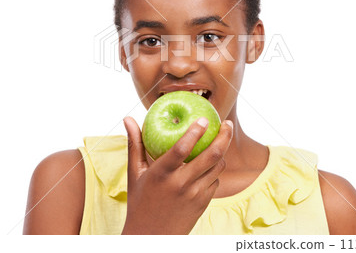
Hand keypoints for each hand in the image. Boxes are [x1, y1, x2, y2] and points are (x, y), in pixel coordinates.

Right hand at [121, 116, 232, 234]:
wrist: (151, 238)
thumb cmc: (140, 201)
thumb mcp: (135, 173)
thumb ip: (135, 144)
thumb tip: (128, 118)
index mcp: (161, 174)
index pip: (181, 149)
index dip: (195, 131)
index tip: (205, 118)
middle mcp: (180, 184)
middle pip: (211, 155)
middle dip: (224, 136)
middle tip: (226, 123)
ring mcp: (194, 195)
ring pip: (218, 167)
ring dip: (222, 151)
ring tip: (220, 138)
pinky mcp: (203, 203)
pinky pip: (216, 180)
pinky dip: (215, 169)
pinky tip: (210, 162)